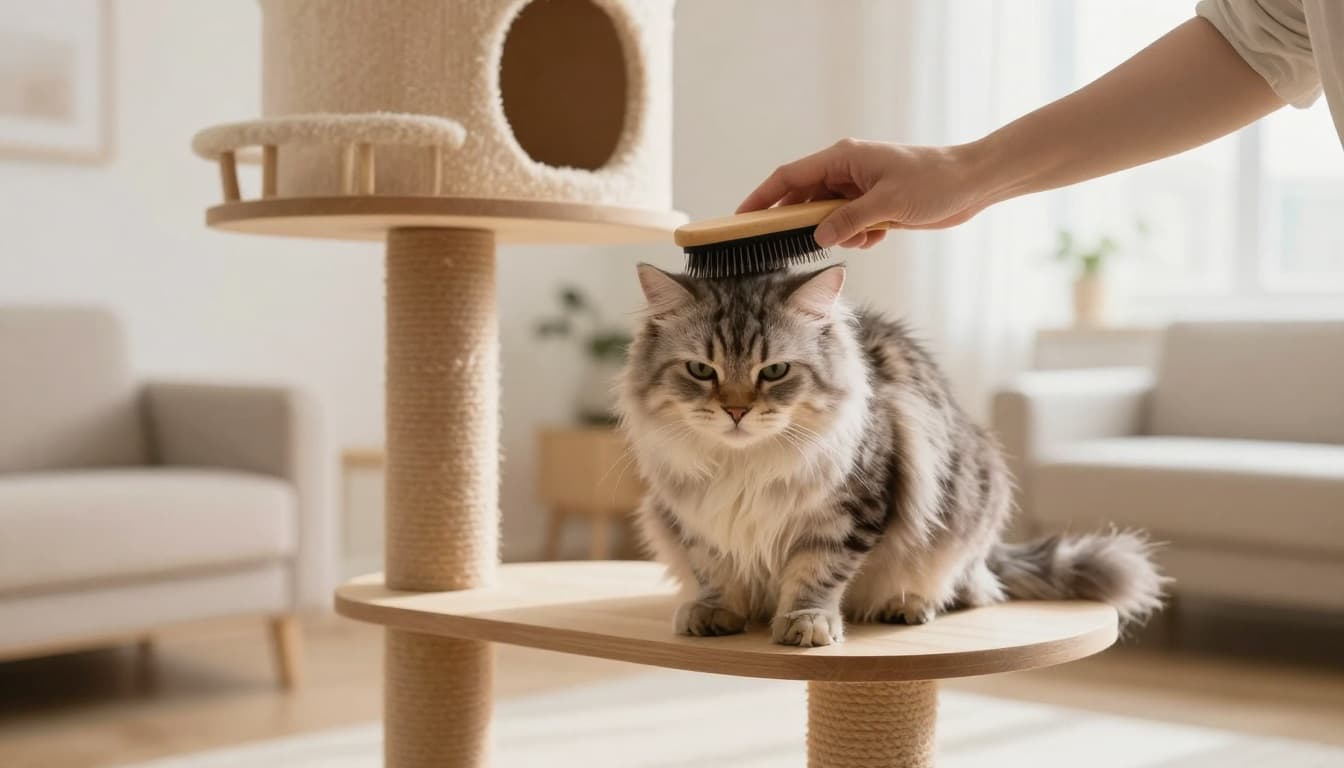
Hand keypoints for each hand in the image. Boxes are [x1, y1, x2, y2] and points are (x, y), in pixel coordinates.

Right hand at [737, 138, 988, 248]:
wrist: (972, 183)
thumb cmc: (933, 182)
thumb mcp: (887, 204)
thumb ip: (848, 221)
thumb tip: (818, 236)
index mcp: (843, 158)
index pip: (789, 177)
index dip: (762, 197)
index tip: (741, 218)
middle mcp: (846, 171)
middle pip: (804, 199)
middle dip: (802, 223)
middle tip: (789, 247)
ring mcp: (859, 188)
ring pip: (828, 217)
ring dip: (840, 233)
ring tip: (867, 234)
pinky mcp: (873, 204)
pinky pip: (849, 225)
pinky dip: (859, 236)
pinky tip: (881, 234)